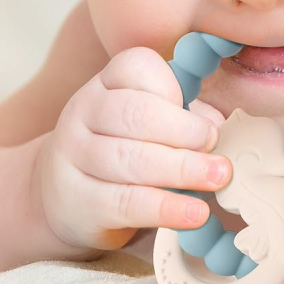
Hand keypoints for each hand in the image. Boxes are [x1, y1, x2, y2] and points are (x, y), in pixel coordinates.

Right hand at [32, 47, 230, 251]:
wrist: (63, 194)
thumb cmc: (125, 146)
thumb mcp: (149, 120)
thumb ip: (184, 115)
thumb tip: (220, 128)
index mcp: (107, 82)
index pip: (137, 68)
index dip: (173, 89)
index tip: (203, 116)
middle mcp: (84, 111)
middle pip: (136, 115)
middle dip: (185, 132)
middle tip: (217, 149)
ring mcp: (74, 156)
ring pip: (130, 160)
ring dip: (182, 170)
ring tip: (218, 179)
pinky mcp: (76, 201)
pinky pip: (125, 203)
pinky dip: (166, 209)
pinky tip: (195, 214)